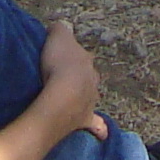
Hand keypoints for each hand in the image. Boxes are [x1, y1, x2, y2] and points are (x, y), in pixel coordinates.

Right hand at [39, 20, 106, 138]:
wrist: (62, 96)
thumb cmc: (59, 64)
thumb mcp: (57, 36)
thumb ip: (60, 29)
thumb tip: (60, 27)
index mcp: (87, 61)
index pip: (81, 56)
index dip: (70, 55)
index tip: (60, 57)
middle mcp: (93, 81)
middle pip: (88, 77)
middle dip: (80, 77)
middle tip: (66, 78)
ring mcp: (91, 102)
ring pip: (92, 97)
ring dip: (85, 98)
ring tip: (73, 99)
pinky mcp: (85, 120)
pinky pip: (96, 125)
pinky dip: (99, 128)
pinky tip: (101, 133)